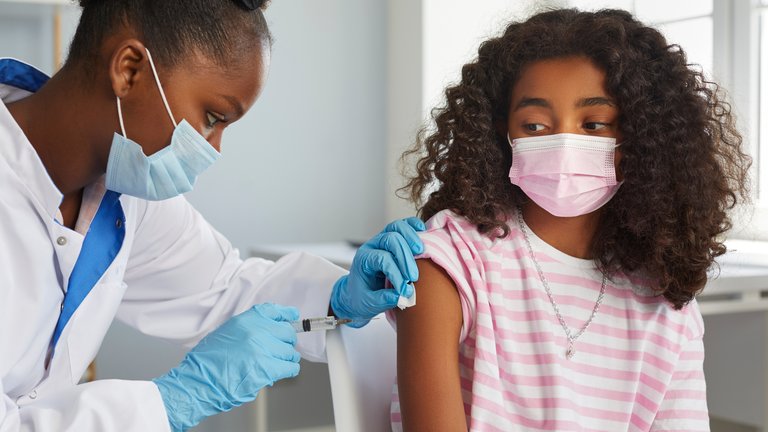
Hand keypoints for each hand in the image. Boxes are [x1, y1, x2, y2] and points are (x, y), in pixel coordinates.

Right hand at [153, 304, 300, 431]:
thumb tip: (269, 332)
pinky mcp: (267, 368)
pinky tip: (282, 372)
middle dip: (286, 343)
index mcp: (245, 321)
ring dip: (286, 359)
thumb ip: (248, 329)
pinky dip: (289, 370)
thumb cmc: (207, 362)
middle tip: (280, 351)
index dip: (286, 315)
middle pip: (286, 332)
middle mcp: (256, 331)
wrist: (198, 382)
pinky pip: (290, 367)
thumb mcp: (226, 333)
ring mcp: (263, 349)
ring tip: (277, 364)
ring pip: (290, 352)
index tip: (293, 317)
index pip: (274, 311)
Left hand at [330, 217, 424, 326]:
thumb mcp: (369, 303)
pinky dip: (414, 226)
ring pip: (397, 227)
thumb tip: (403, 295)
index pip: (383, 259)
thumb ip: (384, 299)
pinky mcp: (394, 238)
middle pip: (391, 239)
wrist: (357, 292)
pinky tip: (423, 232)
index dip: (396, 274)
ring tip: (422, 251)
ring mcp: (383, 239)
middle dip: (405, 257)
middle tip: (414, 276)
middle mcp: (373, 245)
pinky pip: (404, 225)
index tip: (405, 290)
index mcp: (363, 259)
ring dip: (412, 237)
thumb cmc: (362, 296)